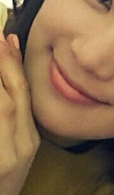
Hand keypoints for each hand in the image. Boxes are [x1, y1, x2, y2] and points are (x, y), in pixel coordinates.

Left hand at [0, 32, 39, 194]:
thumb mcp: (14, 150)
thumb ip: (11, 118)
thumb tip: (7, 81)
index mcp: (29, 141)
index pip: (23, 95)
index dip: (13, 65)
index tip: (5, 37)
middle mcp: (22, 147)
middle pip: (11, 98)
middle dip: (1, 66)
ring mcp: (8, 156)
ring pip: (3, 109)